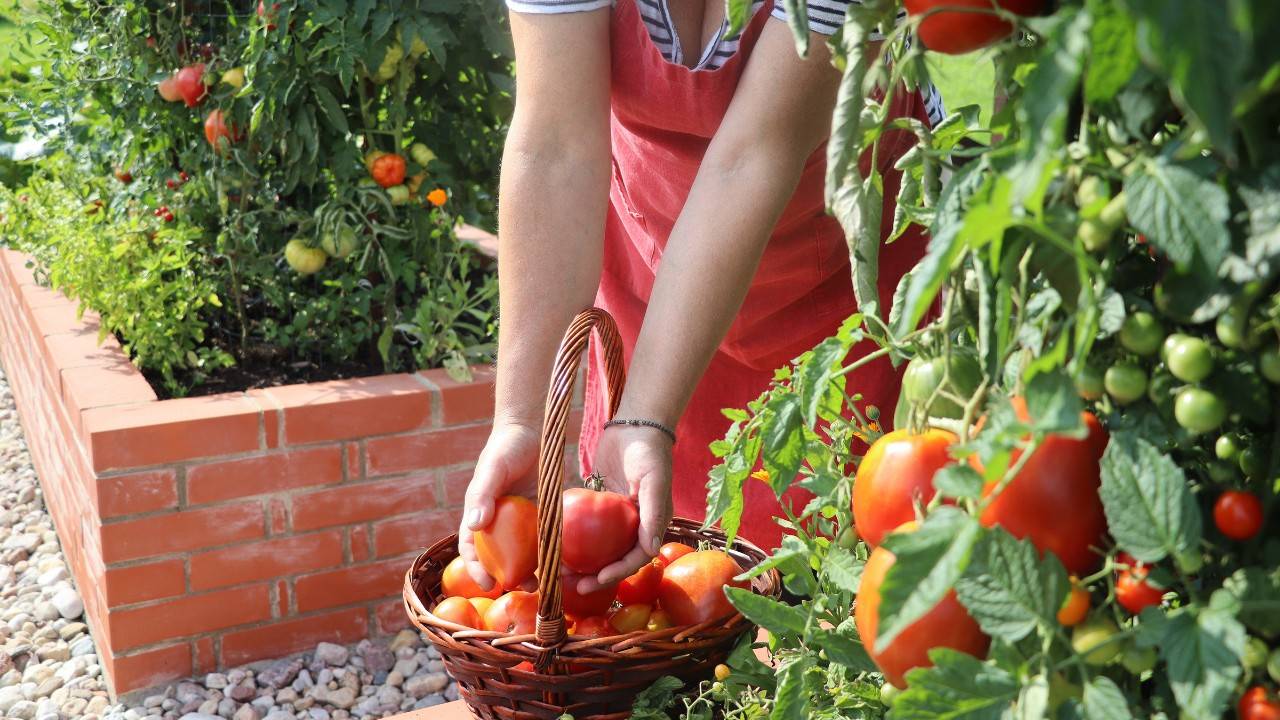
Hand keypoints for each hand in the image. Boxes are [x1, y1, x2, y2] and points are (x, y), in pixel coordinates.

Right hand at [458, 421, 540, 590]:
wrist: (531, 431)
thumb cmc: (505, 448)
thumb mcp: (492, 469)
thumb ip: (482, 495)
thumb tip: (474, 525)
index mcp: (479, 514)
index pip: (471, 548)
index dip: (476, 569)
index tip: (488, 584)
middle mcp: (498, 521)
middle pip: (498, 557)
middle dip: (506, 576)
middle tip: (520, 587)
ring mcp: (520, 520)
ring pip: (522, 553)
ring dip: (529, 570)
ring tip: (541, 583)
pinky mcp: (541, 515)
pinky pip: (543, 538)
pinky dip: (548, 552)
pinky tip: (560, 563)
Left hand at [573, 424, 672, 593]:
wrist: (635, 424)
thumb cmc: (649, 451)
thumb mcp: (653, 481)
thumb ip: (654, 514)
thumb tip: (651, 550)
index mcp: (652, 525)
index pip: (636, 558)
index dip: (617, 573)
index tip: (595, 581)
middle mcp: (636, 526)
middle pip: (616, 559)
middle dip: (596, 575)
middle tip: (573, 584)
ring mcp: (619, 517)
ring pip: (600, 548)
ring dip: (583, 561)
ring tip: (560, 570)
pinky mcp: (603, 505)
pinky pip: (588, 528)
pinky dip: (575, 538)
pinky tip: (555, 543)